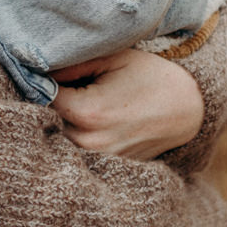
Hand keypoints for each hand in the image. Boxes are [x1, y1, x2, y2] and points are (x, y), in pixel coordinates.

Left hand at [51, 49, 203, 158]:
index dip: (41, 81)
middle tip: (61, 85)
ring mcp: (97, 159)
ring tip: (77, 102)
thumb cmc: (150, 77)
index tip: (48, 71)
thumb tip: (38, 69)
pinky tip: (88, 120)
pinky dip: (74, 136)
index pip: (41, 96)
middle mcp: (89, 142)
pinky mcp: (105, 168)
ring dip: (59, 121)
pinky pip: (75, 151)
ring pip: (57, 138)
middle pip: (45, 121)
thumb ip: (72, 63)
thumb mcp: (113, 58)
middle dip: (48, 102)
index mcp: (88, 113)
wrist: (188, 109)